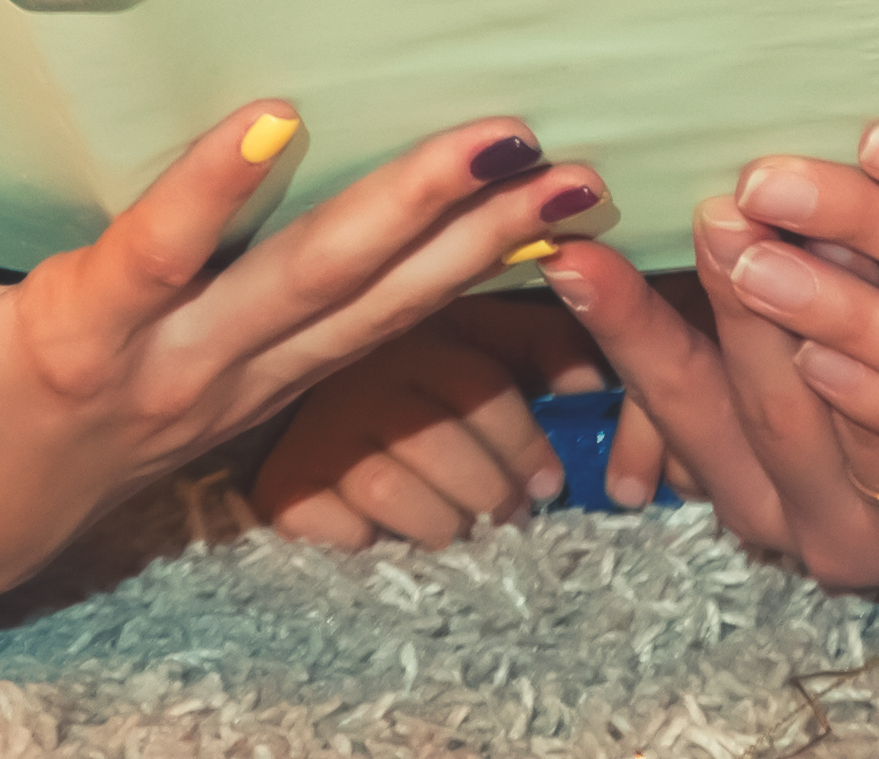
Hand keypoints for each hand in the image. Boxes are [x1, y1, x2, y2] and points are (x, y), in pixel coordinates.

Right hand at [0, 39, 593, 615]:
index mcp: (73, 345)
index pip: (150, 262)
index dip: (212, 195)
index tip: (282, 116)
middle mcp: (174, 377)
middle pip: (308, 292)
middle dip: (414, 215)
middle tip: (505, 139)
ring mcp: (234, 399)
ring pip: (373, 323)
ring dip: (475, 253)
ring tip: (568, 180)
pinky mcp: (263, 403)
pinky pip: (379, 347)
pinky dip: (462, 296)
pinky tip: (540, 244)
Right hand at [252, 301, 560, 546]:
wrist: (297, 397)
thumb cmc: (416, 373)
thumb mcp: (478, 341)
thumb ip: (541, 348)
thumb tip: (596, 377)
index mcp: (409, 334)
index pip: (477, 388)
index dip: (523, 444)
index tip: (549, 484)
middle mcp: (355, 378)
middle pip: (437, 446)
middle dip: (488, 494)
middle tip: (508, 517)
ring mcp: (312, 434)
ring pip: (390, 492)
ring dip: (440, 523)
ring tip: (460, 529)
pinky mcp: (282, 488)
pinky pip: (338, 529)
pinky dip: (374, 544)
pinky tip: (392, 536)